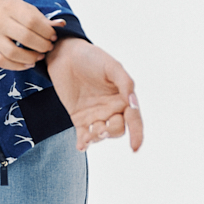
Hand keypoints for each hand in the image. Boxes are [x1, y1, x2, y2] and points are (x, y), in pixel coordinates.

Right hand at [0, 0, 61, 70]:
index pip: (32, 21)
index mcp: (11, 8)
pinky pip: (2, 62)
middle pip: (24, 37)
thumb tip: (61, 24)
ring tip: (40, 56)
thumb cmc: (11, 11)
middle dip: (41, 45)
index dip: (46, 31)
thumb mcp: (25, 8)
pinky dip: (17, 66)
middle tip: (49, 47)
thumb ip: (42, 18)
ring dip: (30, 57)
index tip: (53, 36)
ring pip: (12, 53)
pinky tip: (28, 63)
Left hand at [45, 37, 143, 151]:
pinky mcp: (79, 119)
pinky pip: (83, 135)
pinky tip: (81, 145)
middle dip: (112, 132)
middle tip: (102, 128)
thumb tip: (133, 103)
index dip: (137, 134)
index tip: (134, 147)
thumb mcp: (112, 66)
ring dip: (96, 137)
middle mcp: (112, 110)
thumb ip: (125, 83)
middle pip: (117, 130)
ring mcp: (95, 115)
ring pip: (101, 135)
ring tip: (87, 136)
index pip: (134, 120)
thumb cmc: (92, 58)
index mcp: (123, 99)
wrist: (66, 55)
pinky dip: (83, 143)